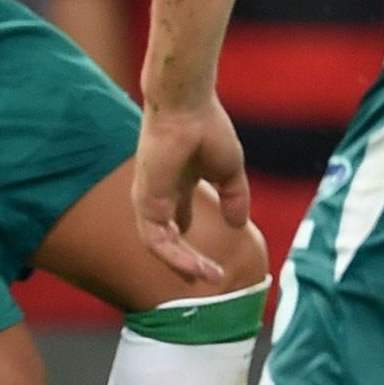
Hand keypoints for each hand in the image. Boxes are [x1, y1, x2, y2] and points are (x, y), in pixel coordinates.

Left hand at [134, 99, 249, 288]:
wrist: (188, 108)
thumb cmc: (207, 128)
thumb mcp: (230, 171)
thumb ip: (234, 198)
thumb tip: (238, 225)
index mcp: (177, 184)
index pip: (178, 223)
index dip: (193, 245)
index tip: (215, 264)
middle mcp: (159, 194)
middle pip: (169, 238)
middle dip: (190, 260)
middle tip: (214, 276)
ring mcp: (149, 200)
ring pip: (162, 246)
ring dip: (185, 264)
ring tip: (209, 276)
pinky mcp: (145, 203)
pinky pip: (157, 241)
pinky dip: (175, 257)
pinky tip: (196, 267)